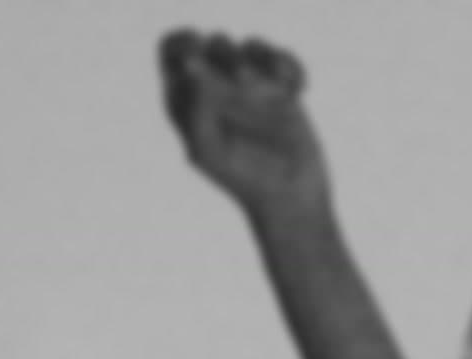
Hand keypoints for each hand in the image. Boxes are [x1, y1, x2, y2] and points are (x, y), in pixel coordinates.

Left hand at [159, 30, 328, 219]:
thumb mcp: (208, 148)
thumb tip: (193, 66)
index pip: (173, 52)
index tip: (201, 57)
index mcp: (186, 101)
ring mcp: (248, 89)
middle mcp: (214, 91)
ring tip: (277, 89)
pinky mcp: (278, 90)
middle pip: (213, 45)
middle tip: (243, 80)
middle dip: (228, 56)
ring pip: (248, 47)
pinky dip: (289, 67)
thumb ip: (195, 107)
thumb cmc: (243, 180)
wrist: (290, 199)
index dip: (185, 44)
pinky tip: (298, 90)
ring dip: (262, 59)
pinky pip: (279, 58)